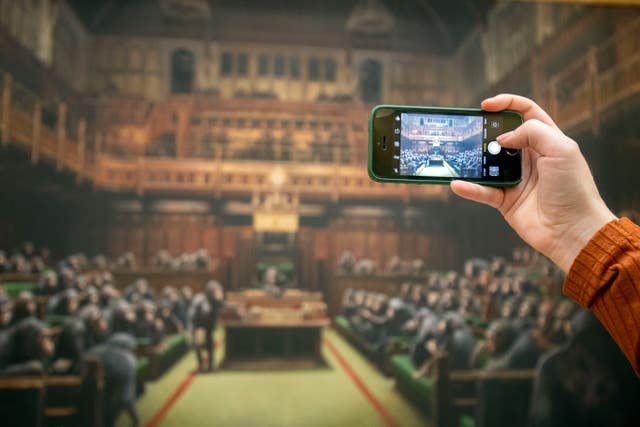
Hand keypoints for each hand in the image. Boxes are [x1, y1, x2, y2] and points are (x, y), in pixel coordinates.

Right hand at [450, 94, 615, 271]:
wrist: (573, 230)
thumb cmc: (573, 189)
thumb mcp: (561, 150)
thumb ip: (532, 132)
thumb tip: (502, 138)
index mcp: (547, 140)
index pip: (526, 112)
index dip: (506, 104)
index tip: (486, 105)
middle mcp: (530, 157)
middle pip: (502, 136)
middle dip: (485, 131)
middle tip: (471, 131)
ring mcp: (516, 179)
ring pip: (488, 163)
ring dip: (474, 160)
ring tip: (461, 155)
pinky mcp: (505, 200)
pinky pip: (482, 191)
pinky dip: (469, 188)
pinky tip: (457, 183)